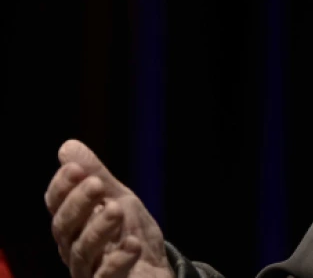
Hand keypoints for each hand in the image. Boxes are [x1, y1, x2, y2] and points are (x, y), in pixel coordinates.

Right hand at [44, 140, 172, 277]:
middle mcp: (74, 247)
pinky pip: (106, 277)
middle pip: (65, 227)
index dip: (63, 187)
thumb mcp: (118, 199)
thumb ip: (97, 176)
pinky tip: (132, 244)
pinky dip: (118, 261)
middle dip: (79, 204)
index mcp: (74, 224)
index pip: (57, 205)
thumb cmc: (130, 234)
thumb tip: (69, 146)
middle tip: (96, 185)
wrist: (155, 270)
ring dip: (98, 229)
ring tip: (117, 209)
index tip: (76, 167)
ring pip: (83, 251)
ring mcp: (89, 269)